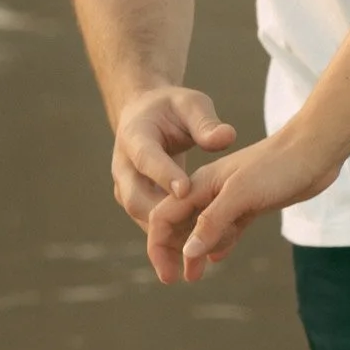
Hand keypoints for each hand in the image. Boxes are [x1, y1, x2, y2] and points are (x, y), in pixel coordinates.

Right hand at [111, 85, 236, 231]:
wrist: (147, 115)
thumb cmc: (173, 109)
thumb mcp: (191, 104)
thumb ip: (206, 122)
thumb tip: (226, 138)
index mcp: (135, 136)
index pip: (147, 158)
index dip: (164, 175)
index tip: (186, 190)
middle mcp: (123, 165)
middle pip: (135, 197)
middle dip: (161, 218)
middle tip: (194, 232)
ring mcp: (126, 186)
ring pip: (141, 215)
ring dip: (167, 232)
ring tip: (199, 245)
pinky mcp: (136, 200)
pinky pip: (150, 221)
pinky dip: (171, 234)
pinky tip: (197, 243)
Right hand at [145, 118, 345, 283]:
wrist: (314, 150)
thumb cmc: (277, 166)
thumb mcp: (241, 194)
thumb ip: (213, 222)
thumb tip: (188, 253)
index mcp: (200, 183)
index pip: (165, 216)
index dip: (159, 246)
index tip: (166, 276)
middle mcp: (211, 190)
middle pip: (180, 223)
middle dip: (174, 251)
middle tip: (176, 280)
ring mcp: (232, 198)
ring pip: (204, 229)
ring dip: (196, 251)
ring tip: (194, 276)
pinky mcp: (251, 204)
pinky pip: (228, 228)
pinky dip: (220, 243)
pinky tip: (217, 257)